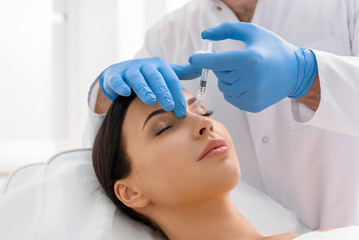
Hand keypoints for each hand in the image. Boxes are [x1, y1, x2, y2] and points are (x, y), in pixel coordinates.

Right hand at [99, 57, 200, 117]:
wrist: (117, 74)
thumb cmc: (145, 76)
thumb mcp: (163, 73)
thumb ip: (181, 72)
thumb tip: (200, 69)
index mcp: (158, 66)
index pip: (171, 80)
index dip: (177, 95)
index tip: (182, 111)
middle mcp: (144, 66)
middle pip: (156, 78)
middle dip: (163, 92)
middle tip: (170, 106)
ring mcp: (128, 70)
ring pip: (137, 78)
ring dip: (144, 88)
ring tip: (150, 101)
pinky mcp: (114, 76)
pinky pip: (117, 80)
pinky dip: (120, 85)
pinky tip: (125, 92)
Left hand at [188, 22, 317, 111]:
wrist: (296, 72)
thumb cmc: (272, 49)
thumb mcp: (252, 32)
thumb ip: (227, 30)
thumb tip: (204, 35)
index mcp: (249, 59)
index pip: (216, 62)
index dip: (201, 60)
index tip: (193, 58)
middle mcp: (251, 80)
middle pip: (220, 75)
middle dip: (222, 67)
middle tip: (234, 61)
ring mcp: (252, 95)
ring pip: (224, 88)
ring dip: (228, 79)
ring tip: (243, 72)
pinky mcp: (253, 106)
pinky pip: (231, 99)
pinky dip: (234, 90)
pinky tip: (247, 82)